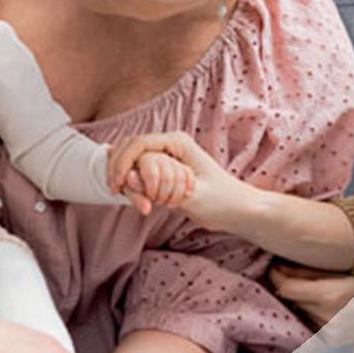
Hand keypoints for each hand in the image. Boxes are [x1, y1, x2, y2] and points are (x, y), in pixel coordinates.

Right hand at [109, 131, 224, 215]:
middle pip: (131, 150)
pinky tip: (138, 201)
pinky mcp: (164, 175)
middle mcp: (168, 147)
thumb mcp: (192, 194)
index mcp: (176, 141)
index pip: (138, 144)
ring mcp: (165, 160)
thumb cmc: (222, 200)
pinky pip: (141, 176)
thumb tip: (130, 178)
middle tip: (115, 191)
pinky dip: (137, 189)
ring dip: (131, 183)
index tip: (117, 184)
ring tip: (142, 206)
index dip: (123, 162)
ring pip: (134, 164)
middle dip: (120, 170)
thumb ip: (159, 186)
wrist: (238, 211)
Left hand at [269, 267, 353, 352]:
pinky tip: (316, 305)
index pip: (288, 288)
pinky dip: (308, 313)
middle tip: (287, 273)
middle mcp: (328, 316)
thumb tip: (282, 268)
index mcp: (331, 295)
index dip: (276, 276)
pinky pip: (309, 324)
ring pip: (299, 312)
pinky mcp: (332, 341)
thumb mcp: (344, 271)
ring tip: (306, 288)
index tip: (273, 267)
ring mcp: (330, 332)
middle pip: (292, 300)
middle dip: (288, 286)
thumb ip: (311, 271)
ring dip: (298, 301)